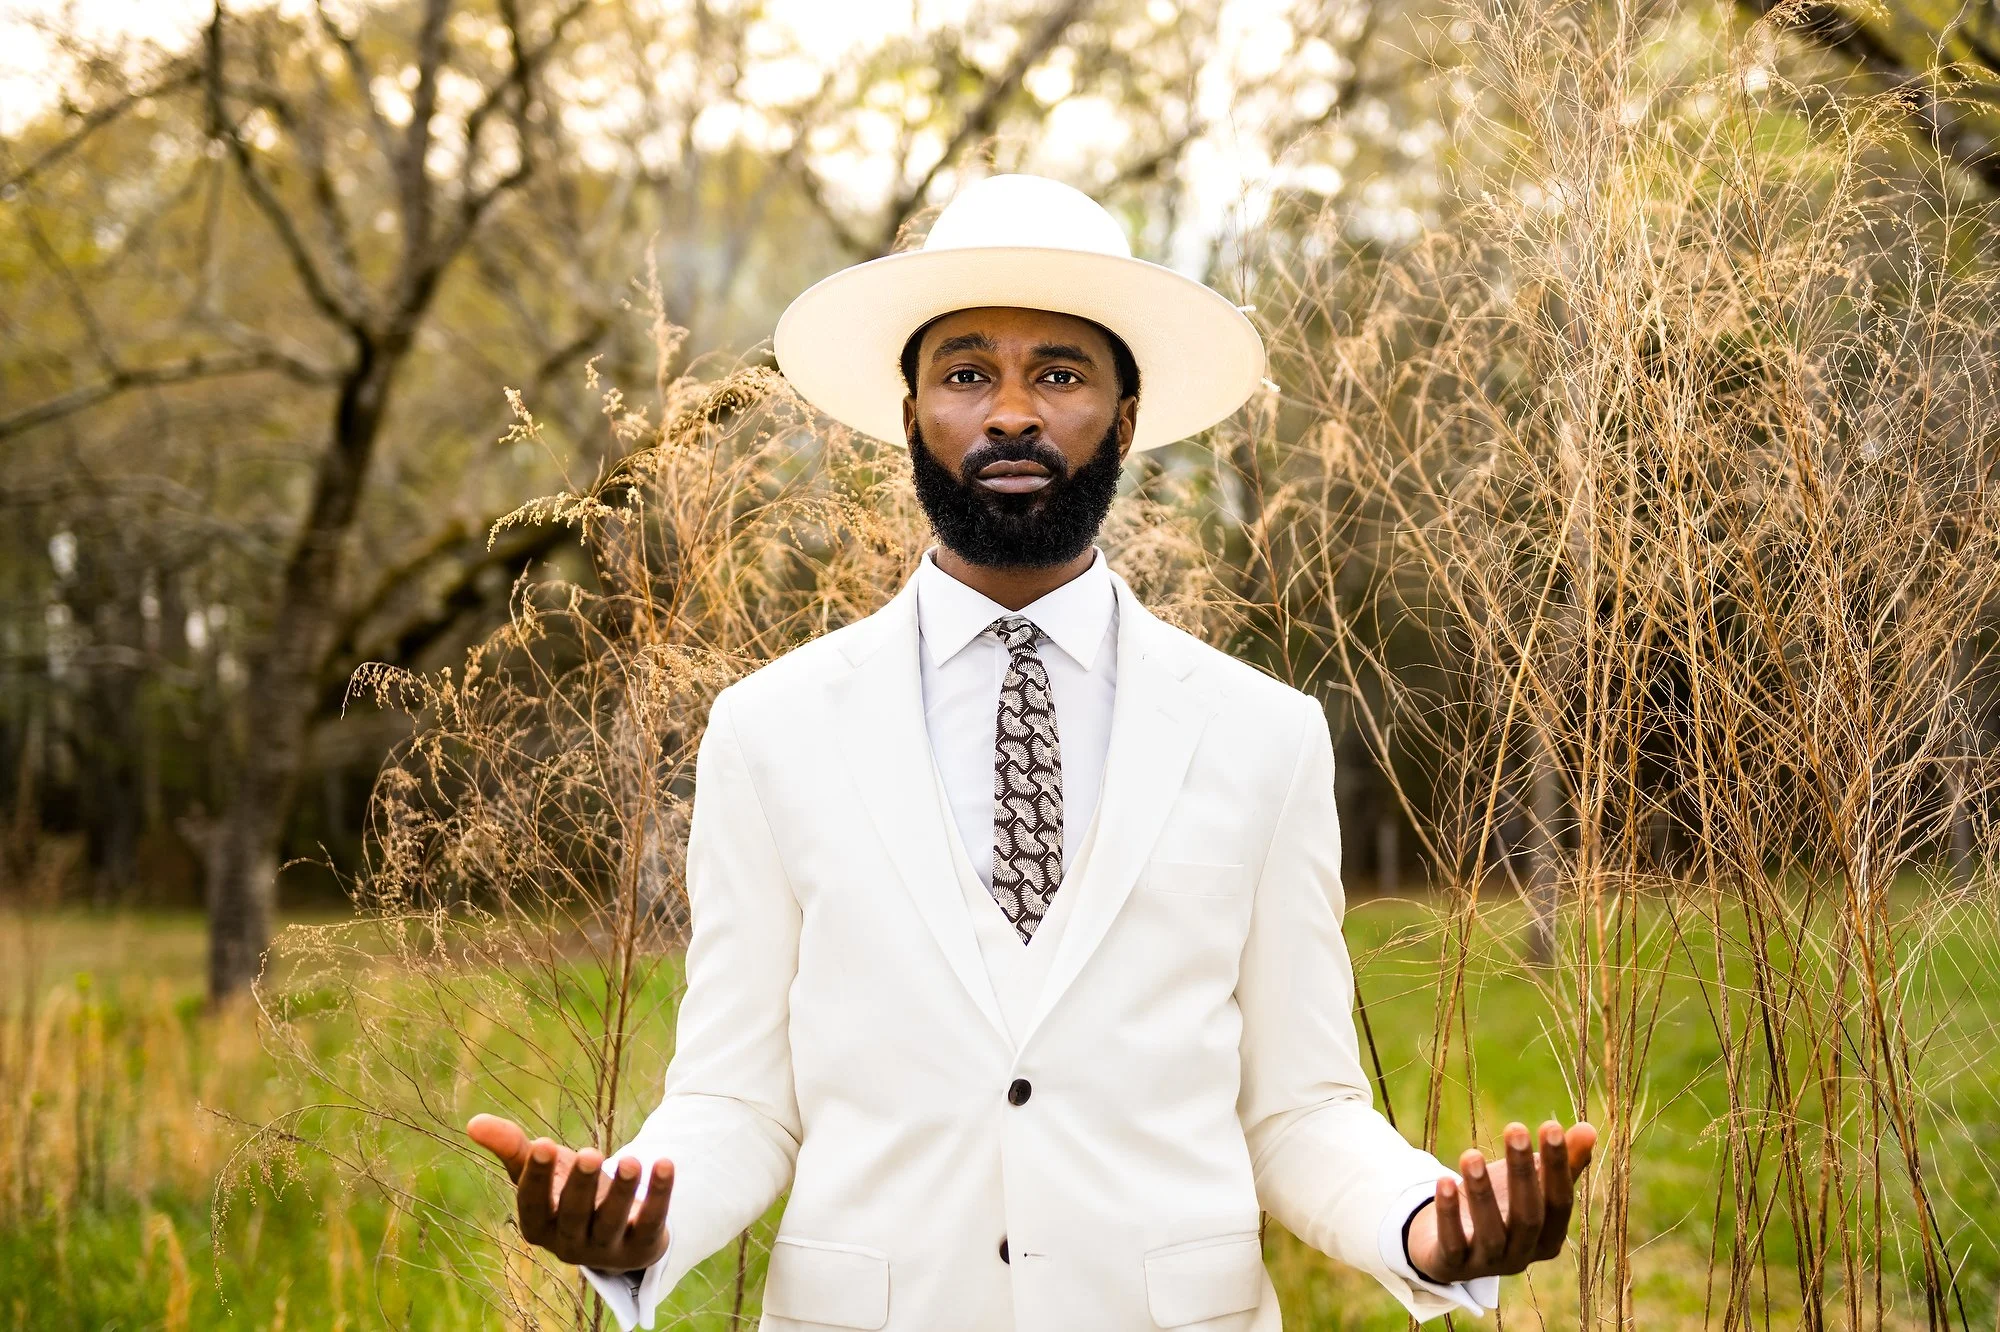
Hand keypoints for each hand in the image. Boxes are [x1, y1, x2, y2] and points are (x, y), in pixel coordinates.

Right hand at [466, 1113, 674, 1273]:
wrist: (616, 1227)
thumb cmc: (568, 1191)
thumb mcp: (543, 1168)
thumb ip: (513, 1148)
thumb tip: (473, 1122)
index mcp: (538, 1226)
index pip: (532, 1205)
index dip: (536, 1177)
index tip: (542, 1143)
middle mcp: (569, 1243)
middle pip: (572, 1214)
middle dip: (581, 1185)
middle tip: (589, 1153)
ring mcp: (606, 1249)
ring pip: (611, 1221)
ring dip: (622, 1190)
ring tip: (633, 1159)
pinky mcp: (641, 1246)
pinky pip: (650, 1221)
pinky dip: (658, 1194)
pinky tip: (665, 1164)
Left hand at [1404, 1119, 1596, 1283]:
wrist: (1450, 1245)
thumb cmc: (1501, 1207)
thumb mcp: (1530, 1185)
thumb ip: (1561, 1163)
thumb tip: (1589, 1128)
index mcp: (1549, 1238)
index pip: (1560, 1203)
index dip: (1557, 1166)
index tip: (1551, 1126)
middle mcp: (1523, 1256)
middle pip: (1528, 1217)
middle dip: (1522, 1173)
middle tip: (1515, 1129)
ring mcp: (1488, 1264)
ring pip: (1491, 1233)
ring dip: (1482, 1193)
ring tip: (1471, 1154)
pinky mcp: (1453, 1265)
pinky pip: (1453, 1244)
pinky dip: (1449, 1213)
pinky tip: (1444, 1180)